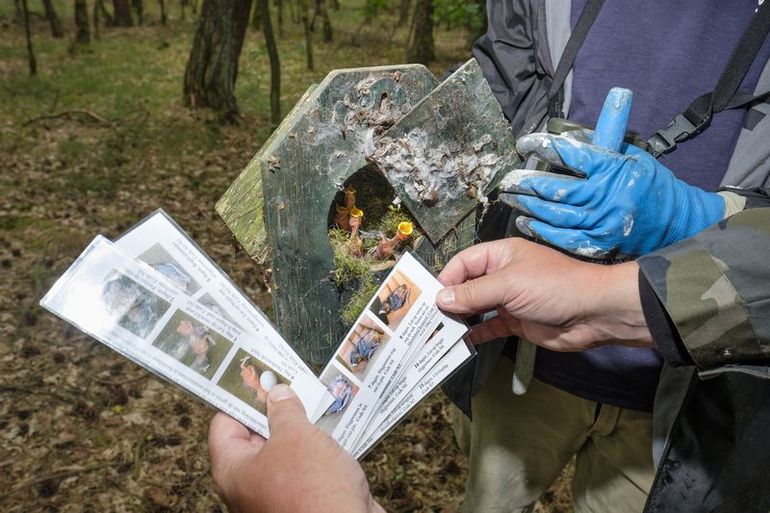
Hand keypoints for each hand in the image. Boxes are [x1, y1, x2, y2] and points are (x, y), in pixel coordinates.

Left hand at [209, 385, 382, 512]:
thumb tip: (278, 395)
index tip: (256, 377)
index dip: (240, 399)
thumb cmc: (313, 491)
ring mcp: (279, 495)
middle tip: (290, 384)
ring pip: (286, 453)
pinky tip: (333, 430)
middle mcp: (251, 486)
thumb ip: (284, 411)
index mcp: (234, 471)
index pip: (224, 425)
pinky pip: (308, 468)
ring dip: (301, 429)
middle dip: (275, 411)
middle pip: (256, 438)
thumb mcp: (295, 436)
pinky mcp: (306, 500)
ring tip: (315, 402)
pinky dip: (318, 449)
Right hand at [436, 238, 652, 350]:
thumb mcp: (509, 284)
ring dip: (460, 319)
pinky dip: (475, 334)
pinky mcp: (517, 322)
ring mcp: (509, 300)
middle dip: (449, 301)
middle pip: (467, 286)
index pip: (463, 263)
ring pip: (476, 308)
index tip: (430, 299)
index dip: (446, 279)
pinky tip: (460, 342)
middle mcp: (502, 275)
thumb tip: (441, 299)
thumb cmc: (552, 287)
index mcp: (500, 255)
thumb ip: (474, 293)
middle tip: (428, 319)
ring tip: (438, 332)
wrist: (594, 313)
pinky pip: (489, 327)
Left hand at [499, 118, 723, 259]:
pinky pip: (563, 238)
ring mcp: (602, 222)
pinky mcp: (600, 243)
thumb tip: (568, 131)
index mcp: (613, 167)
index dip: (543, 147)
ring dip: (527, 206)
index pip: (570, 153)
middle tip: (508, 180)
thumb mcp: (630, 153)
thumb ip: (601, 141)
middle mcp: (606, 195)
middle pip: (556, 187)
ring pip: (554, 214)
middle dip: (527, 183)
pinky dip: (541, 230)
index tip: (524, 143)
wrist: (676, 220)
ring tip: (510, 198)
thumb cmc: (648, 182)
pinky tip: (525, 222)